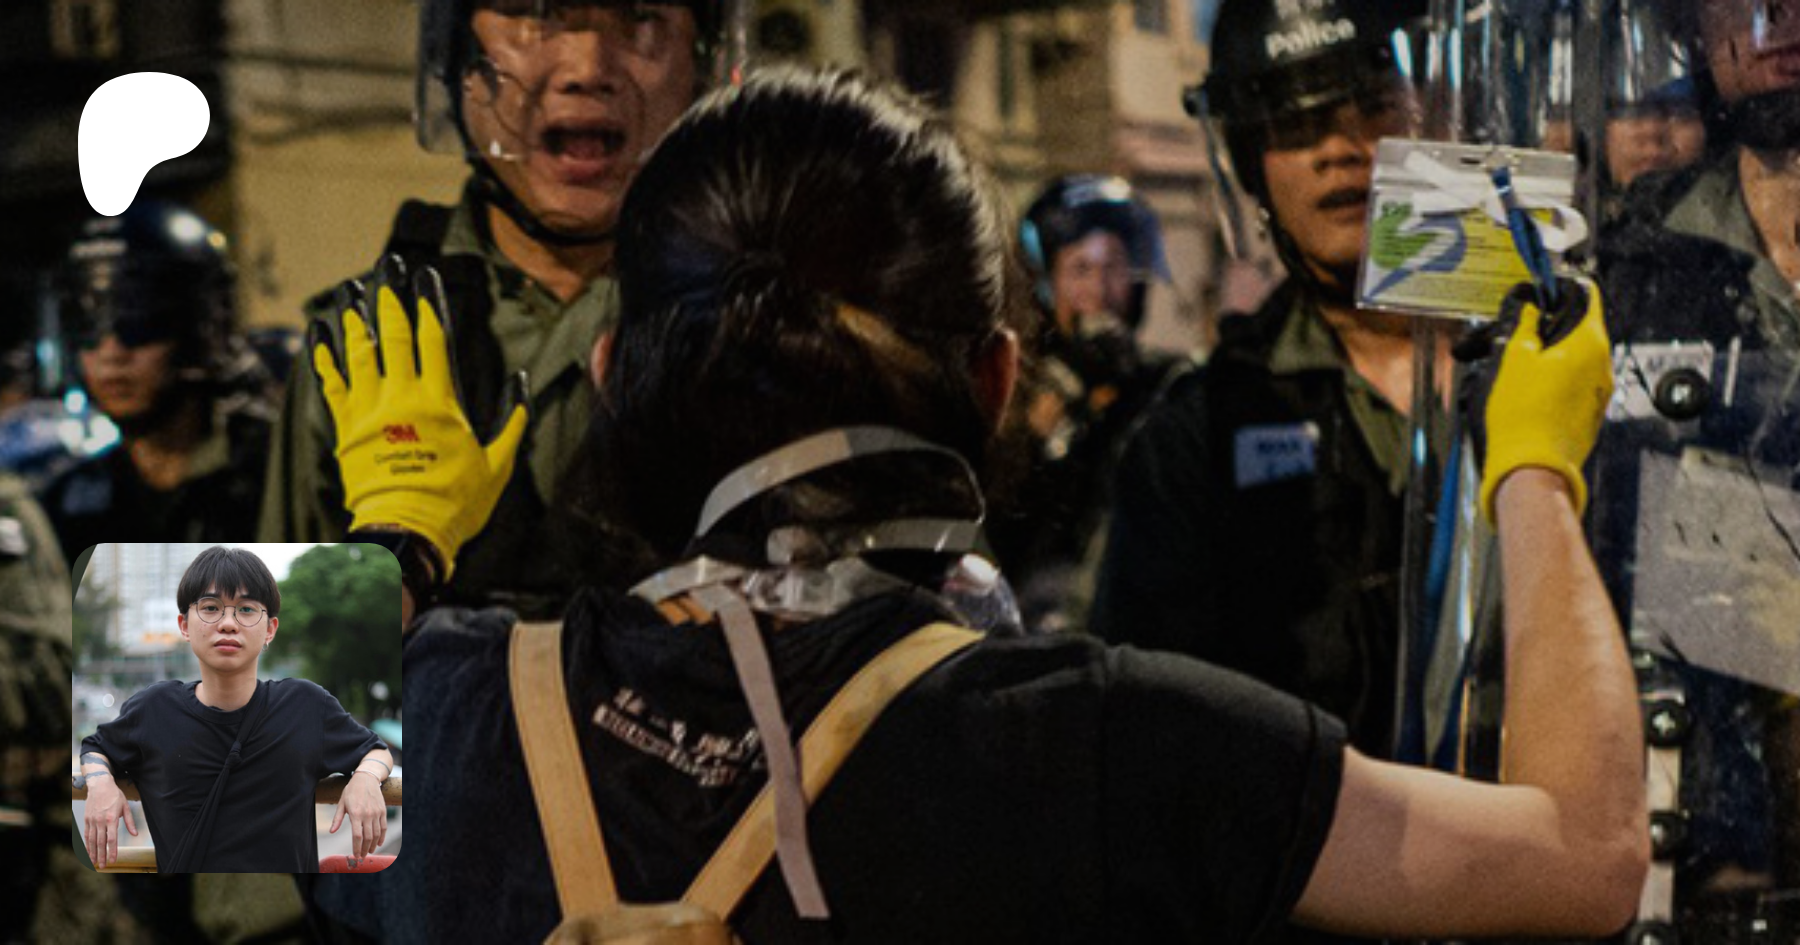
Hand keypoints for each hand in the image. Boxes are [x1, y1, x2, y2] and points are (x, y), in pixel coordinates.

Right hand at [82, 777, 136, 869]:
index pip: (112, 839)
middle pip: (100, 842)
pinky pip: (86, 834)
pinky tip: (88, 851)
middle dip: (102, 855)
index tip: (113, 860)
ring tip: (94, 863)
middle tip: (103, 866)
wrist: (100, 785)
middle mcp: (100, 821)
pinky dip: (86, 844)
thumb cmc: (115, 795)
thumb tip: (135, 834)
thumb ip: (130, 822)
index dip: (112, 851)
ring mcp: (92, 820)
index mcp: (111, 819)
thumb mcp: (126, 806)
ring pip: (91, 840)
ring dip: (92, 852)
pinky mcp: (86, 819)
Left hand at [312, 256, 528, 578]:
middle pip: (395, 338)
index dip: (429, 306)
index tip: (424, 279)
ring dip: (355, 320)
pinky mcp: (347, 431)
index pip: (435, 340)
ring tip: (350, 291)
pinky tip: (318, 334)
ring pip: (360, 355)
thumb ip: (511, 421)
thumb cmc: (458, 502)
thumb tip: (521, 382)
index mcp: (440, 402)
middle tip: (386, 269)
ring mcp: (370, 413)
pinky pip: (332, 386)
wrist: (407, 533)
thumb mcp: (498, 464)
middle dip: (390, 300)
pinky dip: (324, 358)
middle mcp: (402, 399)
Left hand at [330, 770, 388, 860]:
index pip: (357, 836)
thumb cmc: (351, 791)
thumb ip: (337, 819)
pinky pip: (383, 827)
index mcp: (356, 813)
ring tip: (369, 852)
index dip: (356, 847)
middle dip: (364, 849)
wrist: (366, 778)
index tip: (355, 855)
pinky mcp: (383, 811)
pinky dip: (382, 837)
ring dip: (373, 845)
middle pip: (368, 837)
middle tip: (362, 857)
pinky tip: (378, 843)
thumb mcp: (341, 803)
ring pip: (376, 834)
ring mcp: (377, 813)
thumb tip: (332, 831)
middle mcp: (368, 814)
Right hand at [1460, 277, 1613, 522]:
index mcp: (1589, 342)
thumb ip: (1521, 321)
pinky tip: (1511, 397)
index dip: (1551, 290)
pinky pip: (1564, 385)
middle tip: (1492, 342)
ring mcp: (1595, 392)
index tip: (1525, 299)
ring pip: (1562, 358)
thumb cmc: (1519, 415)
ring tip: (1494, 373)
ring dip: (1529, 358)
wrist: (1529, 472)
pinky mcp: (1584, 415)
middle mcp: (1601, 364)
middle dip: (1529, 330)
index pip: (1582, 293)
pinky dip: (1539, 382)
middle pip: (1568, 328)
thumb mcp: (1510, 355)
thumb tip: (1527, 303)